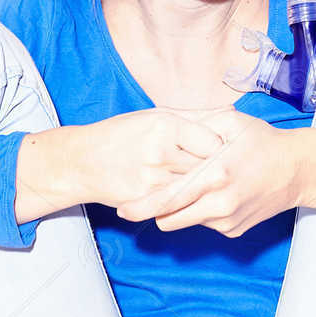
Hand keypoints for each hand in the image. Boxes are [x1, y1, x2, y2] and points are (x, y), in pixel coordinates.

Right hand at [17, 108, 223, 222]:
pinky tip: (188, 196)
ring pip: (193, 188)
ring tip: (209, 184)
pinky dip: (186, 200)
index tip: (223, 151)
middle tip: (226, 171)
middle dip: (216, 169)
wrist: (83, 161)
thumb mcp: (156, 115)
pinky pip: (177, 203)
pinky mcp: (145, 201)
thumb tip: (232, 112)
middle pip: (206, 166)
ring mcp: (152, 179)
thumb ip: (196, 116)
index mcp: (165, 125)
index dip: (221, 148)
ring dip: (202, 187)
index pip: (212, 142)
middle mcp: (160, 152)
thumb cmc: (123, 133)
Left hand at [145, 110, 311, 237]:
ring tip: (195, 186)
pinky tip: (219, 194)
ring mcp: (227, 220)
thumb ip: (196, 124)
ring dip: (182, 208)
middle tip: (139, 204)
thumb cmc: (260, 141)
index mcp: (215, 173)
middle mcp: (220, 202)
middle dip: (153, 212)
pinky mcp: (233, 231)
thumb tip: (166, 124)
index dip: (142, 207)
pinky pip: (206, 224)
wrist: (296, 170)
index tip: (122, 209)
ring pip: (186, 221)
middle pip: (170, 219)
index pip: (169, 198)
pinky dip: (204, 211)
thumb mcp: (229, 121)